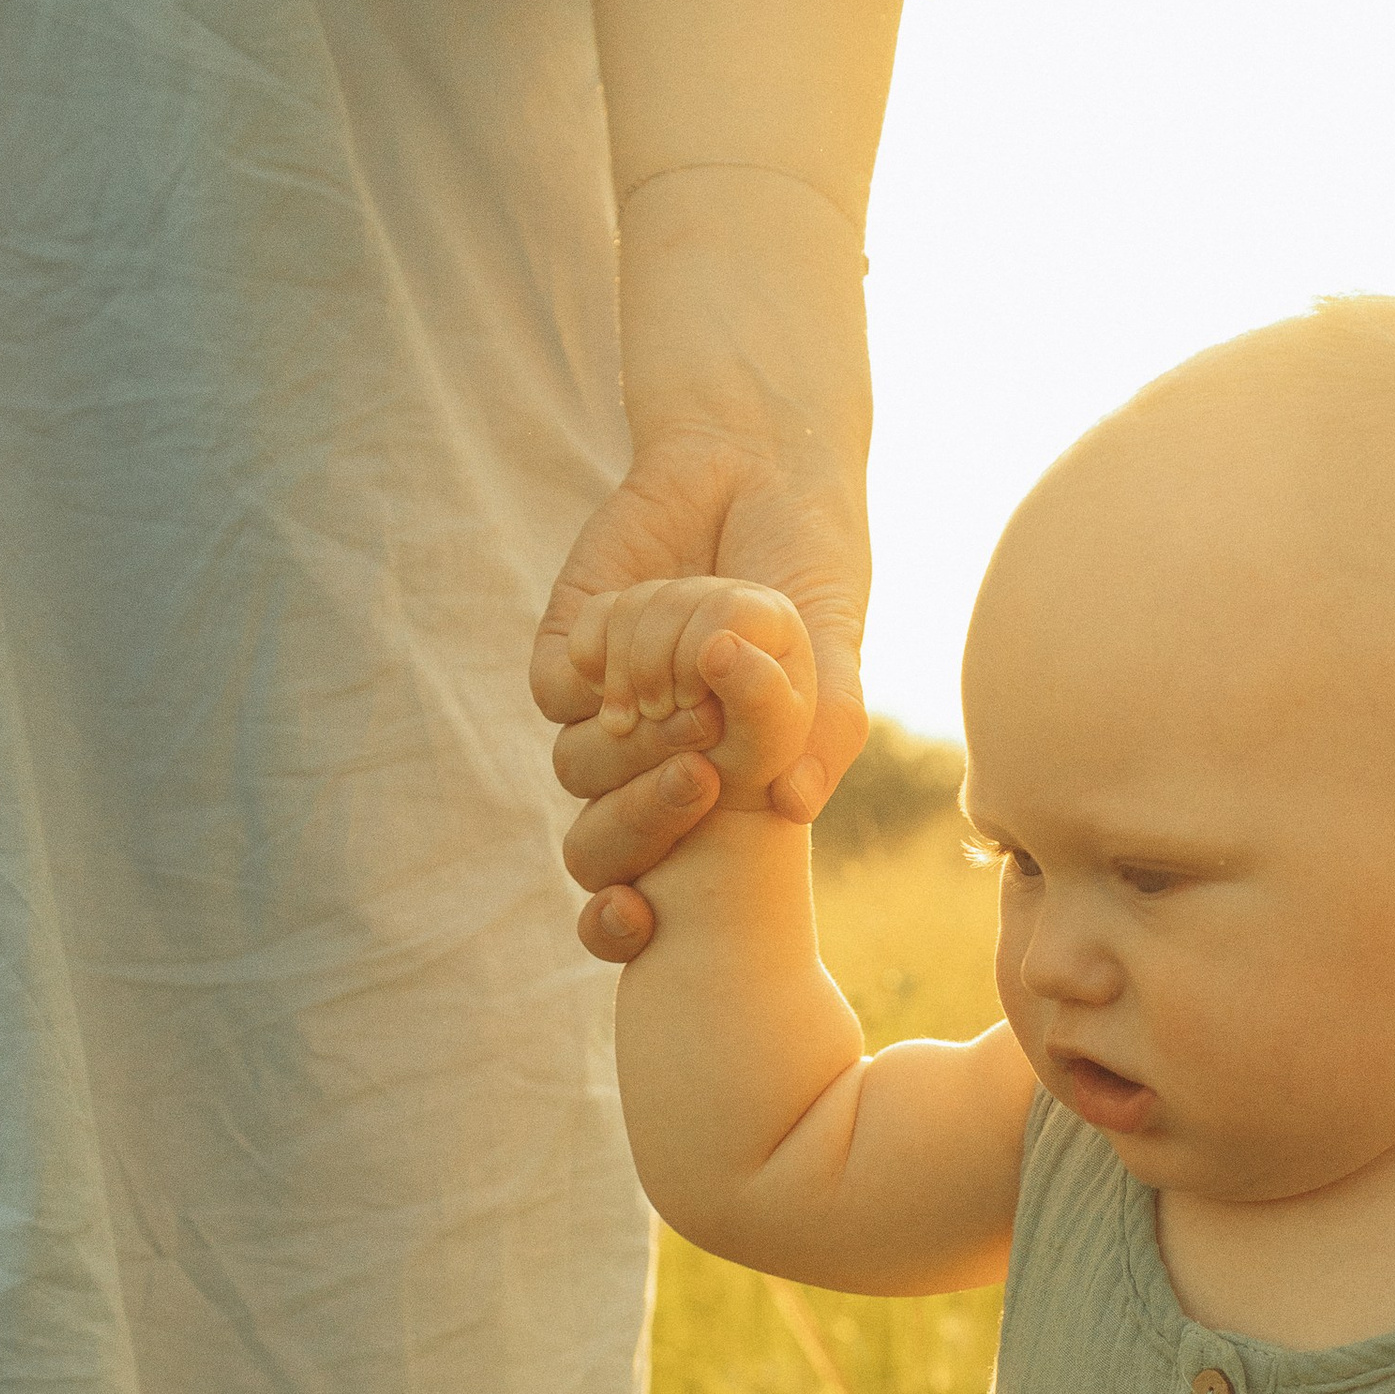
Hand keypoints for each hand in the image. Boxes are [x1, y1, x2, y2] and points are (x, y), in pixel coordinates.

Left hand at [534, 414, 865, 961]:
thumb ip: (828, 726)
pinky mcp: (567, 649)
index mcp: (716, 799)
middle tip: (701, 774)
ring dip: (642, 727)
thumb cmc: (811, 572)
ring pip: (578, 767)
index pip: (640, 896)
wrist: (758, 467)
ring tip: (707, 654)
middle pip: (596, 845)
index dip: (616, 926)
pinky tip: (654, 608)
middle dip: (640, 822)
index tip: (637, 920)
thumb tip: (793, 807)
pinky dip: (607, 657)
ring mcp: (605, 712)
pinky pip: (558, 689)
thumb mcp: (836, 651)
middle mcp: (650, 768)